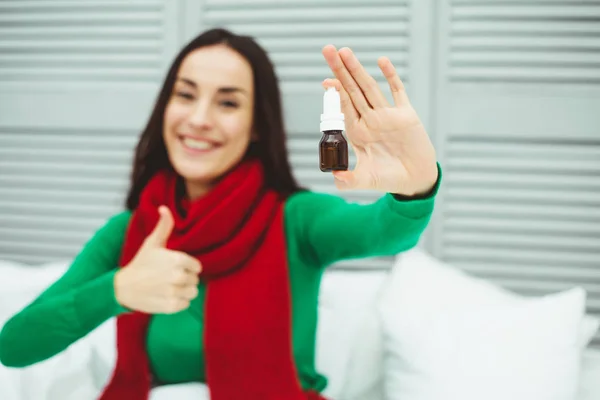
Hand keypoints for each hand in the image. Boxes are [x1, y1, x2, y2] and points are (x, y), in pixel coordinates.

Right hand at [114, 206, 201, 313]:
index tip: (175, 267)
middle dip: (185, 279)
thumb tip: (164, 208)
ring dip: (184, 291)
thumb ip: (164, 226)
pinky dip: (179, 302)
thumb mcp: (152, 243)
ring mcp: (174, 292)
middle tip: (169, 277)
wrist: (123, 288)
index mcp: (177, 259)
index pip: (197, 266)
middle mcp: (177, 276)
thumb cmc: (141, 263)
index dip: (188, 266)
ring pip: (192, 293)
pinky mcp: (171, 306)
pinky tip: (167, 296)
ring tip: (169, 287)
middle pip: (195, 280)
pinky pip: (186, 304)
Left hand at [322, 45, 437, 196]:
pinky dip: (390, 76)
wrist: (415, 180)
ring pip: (369, 87)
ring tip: (345, 51)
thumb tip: (335, 177)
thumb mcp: (366, 180)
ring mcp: (388, 115)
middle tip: (328, 50)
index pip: (344, 107)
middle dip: (340, 71)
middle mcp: (370, 120)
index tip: (326, 80)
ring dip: (358, 69)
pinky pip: (397, 92)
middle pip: (352, 90)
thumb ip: (350, 180)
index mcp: (359, 132)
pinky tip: (382, 61)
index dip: (335, 93)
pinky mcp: (406, 115)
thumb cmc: (389, 179)